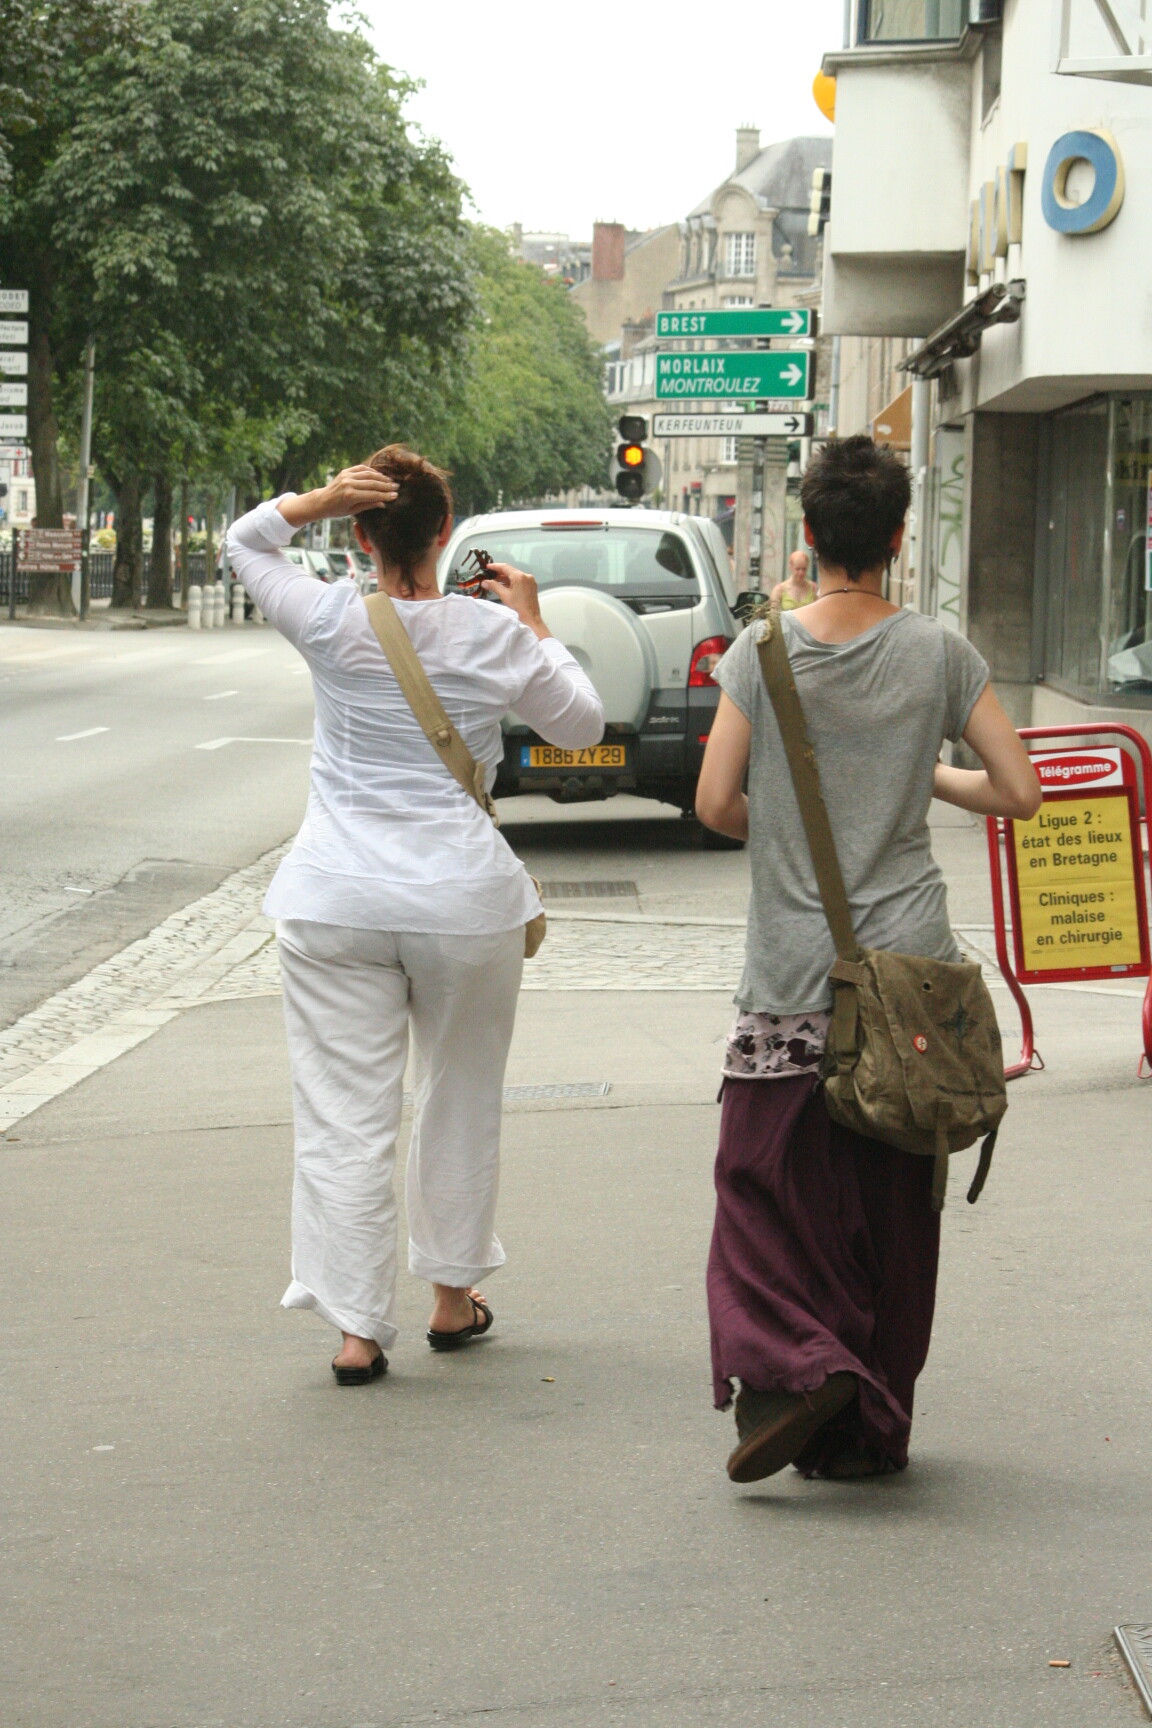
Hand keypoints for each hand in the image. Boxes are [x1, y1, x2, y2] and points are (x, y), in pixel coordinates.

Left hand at [278, 466, 396, 528]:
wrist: (322, 500)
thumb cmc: (337, 510)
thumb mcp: (353, 511)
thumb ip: (368, 505)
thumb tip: (383, 503)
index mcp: (350, 495)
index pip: (372, 494)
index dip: (385, 495)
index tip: (395, 496)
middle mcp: (349, 483)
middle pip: (372, 483)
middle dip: (386, 485)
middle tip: (397, 487)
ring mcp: (347, 476)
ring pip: (368, 474)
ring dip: (381, 477)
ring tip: (391, 481)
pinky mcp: (345, 471)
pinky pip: (362, 469)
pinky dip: (372, 471)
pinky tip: (380, 475)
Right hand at [481, 563, 550, 638]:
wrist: (530, 619)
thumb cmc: (517, 607)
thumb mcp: (504, 595)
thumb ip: (494, 586)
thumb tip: (484, 582)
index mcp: (520, 576)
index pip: (505, 567)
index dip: (495, 566)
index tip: (487, 567)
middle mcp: (526, 576)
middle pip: (511, 571)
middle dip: (499, 573)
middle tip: (489, 575)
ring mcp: (530, 581)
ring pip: (515, 576)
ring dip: (505, 578)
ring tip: (495, 581)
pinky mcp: (531, 586)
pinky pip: (520, 581)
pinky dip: (512, 582)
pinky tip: (504, 585)